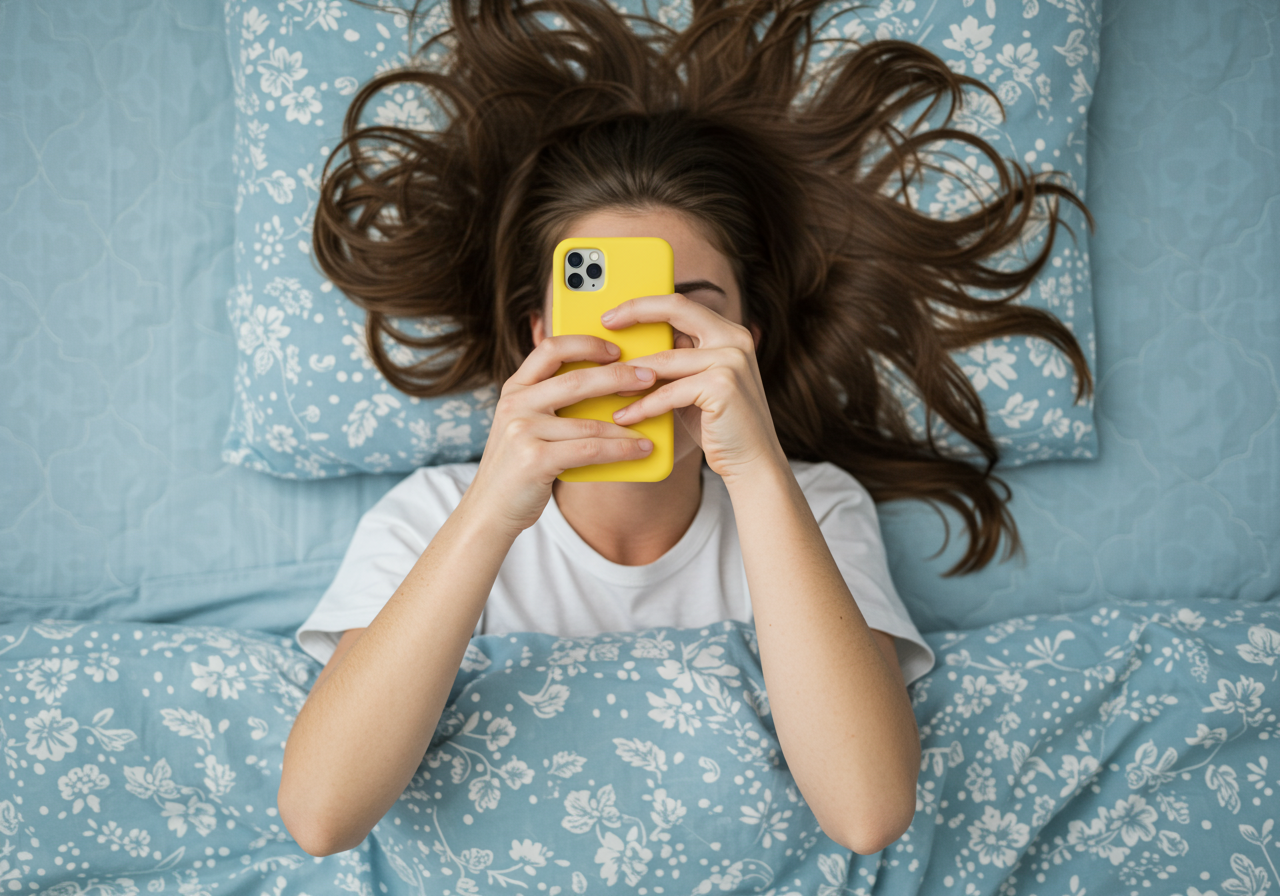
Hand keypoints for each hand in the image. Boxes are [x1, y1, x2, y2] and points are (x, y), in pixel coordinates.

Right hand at [464, 334, 657, 533]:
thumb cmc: (518, 466)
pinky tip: (641, 449)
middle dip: (619, 375)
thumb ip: (550, 402)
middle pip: (577, 379)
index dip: (587, 344)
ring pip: (590, 422)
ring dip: (628, 423)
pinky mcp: (534, 459)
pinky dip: (621, 449)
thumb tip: (606, 384)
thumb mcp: (525, 424)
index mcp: (515, 388)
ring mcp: (522, 430)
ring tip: (654, 421)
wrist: (489, 510)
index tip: (616, 350)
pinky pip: (590, 450)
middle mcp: (516, 403)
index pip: (551, 348)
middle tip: (649, 376)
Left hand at [602, 294, 785, 482]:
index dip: (645, 305)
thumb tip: (631, 351)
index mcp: (729, 333)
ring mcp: (731, 361)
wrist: (752, 462)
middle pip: (676, 310)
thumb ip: (676, 363)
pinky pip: (669, 393)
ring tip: (605, 386)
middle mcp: (734, 340)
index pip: (682, 305)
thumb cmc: (717, 426)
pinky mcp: (722, 387)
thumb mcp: (695, 385)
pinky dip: (643, 406)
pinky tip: (624, 416)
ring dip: (630, 375)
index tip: (615, 314)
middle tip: (606, 324)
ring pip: (665, 360)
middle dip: (636, 312)